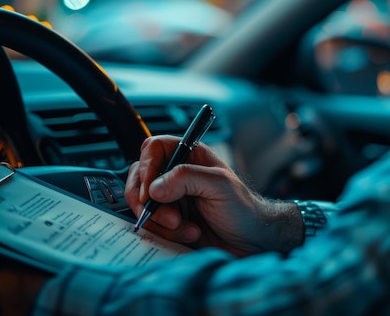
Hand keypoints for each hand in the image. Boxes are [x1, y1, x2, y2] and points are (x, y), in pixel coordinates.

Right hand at [125, 135, 303, 256]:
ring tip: (187, 228)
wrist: (251, 241)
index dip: (147, 167)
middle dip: (149, 202)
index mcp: (189, 155)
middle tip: (171, 218)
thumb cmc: (242, 208)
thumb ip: (186, 178)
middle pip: (139, 177)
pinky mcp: (168, 221)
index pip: (153, 148)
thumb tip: (153, 188)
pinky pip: (151, 225)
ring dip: (161, 221)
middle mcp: (175, 175)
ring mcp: (169, 198)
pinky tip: (190, 234)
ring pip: (142, 204)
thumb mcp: (218, 185)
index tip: (151, 191)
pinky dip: (166, 234)